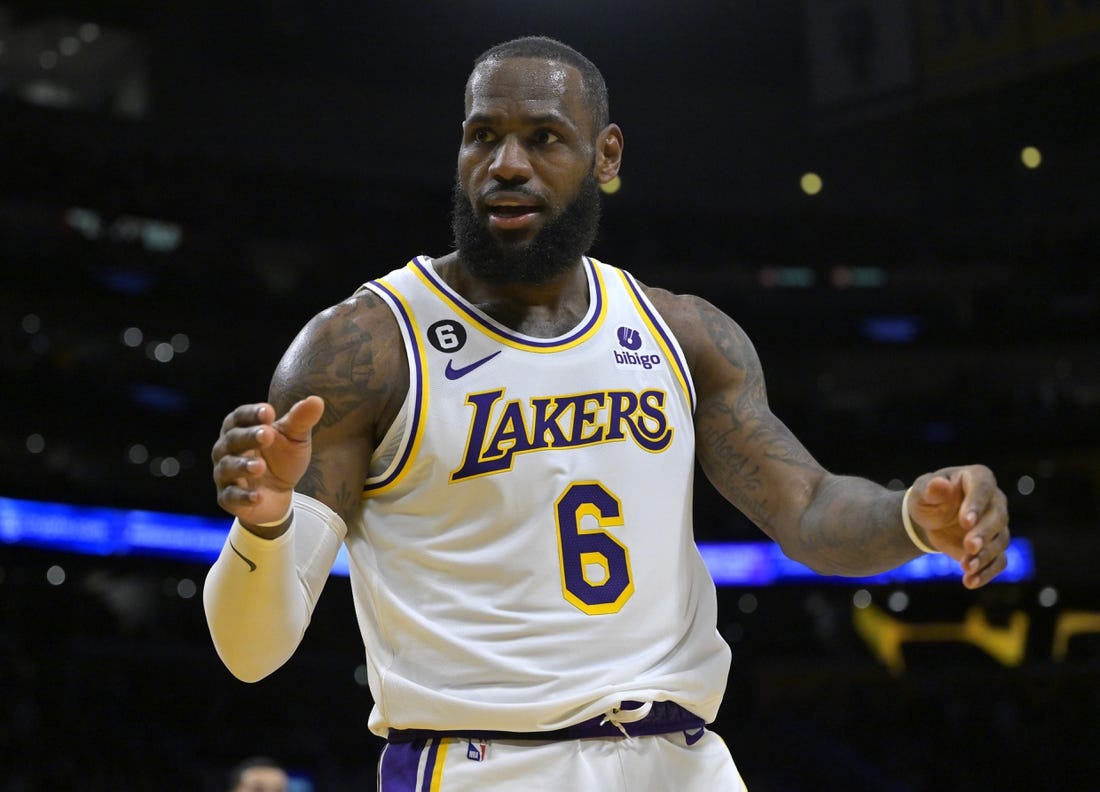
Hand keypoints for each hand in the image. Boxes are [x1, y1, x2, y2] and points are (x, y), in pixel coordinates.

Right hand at [211, 396, 324, 532]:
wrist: (278, 493)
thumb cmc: (282, 457)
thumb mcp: (295, 438)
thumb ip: (301, 420)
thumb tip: (317, 400)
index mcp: (240, 428)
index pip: (240, 416)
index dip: (252, 413)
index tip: (269, 412)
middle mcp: (226, 449)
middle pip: (233, 439)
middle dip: (249, 437)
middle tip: (267, 434)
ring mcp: (224, 473)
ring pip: (228, 467)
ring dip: (243, 466)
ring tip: (260, 466)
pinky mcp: (227, 498)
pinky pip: (231, 497)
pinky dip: (243, 496)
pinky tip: (258, 497)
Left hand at [907, 465, 1009, 588]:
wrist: (930, 518)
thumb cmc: (928, 498)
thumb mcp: (922, 491)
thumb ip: (930, 488)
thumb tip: (940, 485)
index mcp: (978, 478)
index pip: (983, 488)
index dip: (976, 505)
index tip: (965, 522)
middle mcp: (995, 500)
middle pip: (998, 518)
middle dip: (984, 534)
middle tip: (969, 546)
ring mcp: (998, 525)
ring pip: (1000, 541)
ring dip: (985, 556)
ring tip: (967, 567)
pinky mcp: (994, 546)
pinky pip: (999, 561)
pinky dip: (986, 573)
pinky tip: (970, 581)